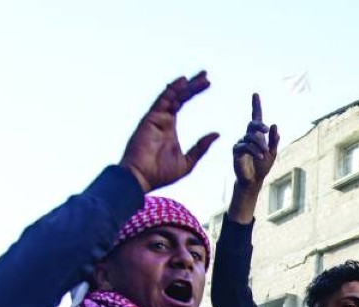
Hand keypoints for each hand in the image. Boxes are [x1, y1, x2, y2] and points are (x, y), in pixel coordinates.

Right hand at [119, 72, 218, 192]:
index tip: (207, 83)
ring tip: (202, 78)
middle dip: (192, 85)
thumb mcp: (188, 161)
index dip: (194, 92)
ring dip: (186, 86)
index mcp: (170, 127)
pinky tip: (183, 82)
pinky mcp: (151, 119)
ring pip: (173, 96)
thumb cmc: (161, 174)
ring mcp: (156, 118)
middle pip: (179, 96)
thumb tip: (216, 134)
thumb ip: (201, 147)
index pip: (182, 103)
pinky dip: (172, 90)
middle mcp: (163, 119)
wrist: (142, 178)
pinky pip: (163, 100)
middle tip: (205, 75)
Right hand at [232, 93, 279, 189]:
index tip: (255, 94)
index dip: (256, 105)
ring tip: (265, 153)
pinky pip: (245, 146)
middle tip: (267, 130)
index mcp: (257, 135)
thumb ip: (274, 140)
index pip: (256, 117)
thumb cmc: (262, 167)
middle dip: (259, 126)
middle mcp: (248, 136)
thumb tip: (275, 125)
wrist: (253, 181)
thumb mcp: (272, 153)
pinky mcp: (236, 151)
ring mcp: (241, 143)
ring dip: (260, 144)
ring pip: (250, 137)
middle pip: (252, 124)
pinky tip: (261, 156)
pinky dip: (254, 150)